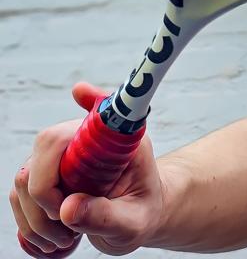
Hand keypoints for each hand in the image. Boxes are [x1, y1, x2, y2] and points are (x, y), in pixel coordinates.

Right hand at [11, 83, 165, 256]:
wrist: (138, 217)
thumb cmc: (143, 211)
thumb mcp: (133, 221)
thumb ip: (105, 216)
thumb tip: (66, 209)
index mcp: (117, 141)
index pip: (98, 114)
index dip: (89, 100)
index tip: (79, 91)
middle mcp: (86, 140)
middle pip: (46, 147)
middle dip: (45, 195)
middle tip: (68, 228)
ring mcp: (62, 156)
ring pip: (25, 177)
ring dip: (36, 218)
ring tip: (65, 239)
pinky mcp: (46, 175)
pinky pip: (20, 195)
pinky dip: (30, 224)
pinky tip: (54, 238)